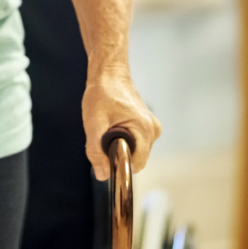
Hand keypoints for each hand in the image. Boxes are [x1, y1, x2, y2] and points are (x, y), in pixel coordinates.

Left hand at [81, 66, 160, 180]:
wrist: (108, 73)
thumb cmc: (101, 93)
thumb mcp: (93, 124)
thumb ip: (96, 151)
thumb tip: (102, 175)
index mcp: (144, 129)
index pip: (136, 164)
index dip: (119, 165)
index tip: (104, 157)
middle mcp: (153, 130)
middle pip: (136, 159)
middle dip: (118, 154)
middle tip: (102, 137)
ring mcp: (152, 127)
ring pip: (135, 151)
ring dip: (119, 146)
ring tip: (107, 128)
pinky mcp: (147, 125)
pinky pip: (135, 142)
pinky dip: (122, 139)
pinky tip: (112, 125)